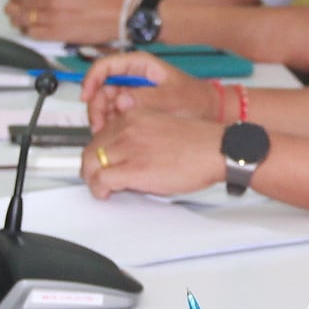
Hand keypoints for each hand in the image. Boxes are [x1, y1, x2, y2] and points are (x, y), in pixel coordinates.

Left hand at [5, 0, 123, 41]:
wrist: (122, 13)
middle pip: (19, 3)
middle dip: (15, 6)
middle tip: (15, 7)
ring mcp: (53, 17)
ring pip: (22, 19)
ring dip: (18, 20)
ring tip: (19, 20)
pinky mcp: (58, 34)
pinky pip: (33, 34)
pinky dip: (29, 32)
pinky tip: (32, 30)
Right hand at [82, 51, 219, 130]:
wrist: (210, 111)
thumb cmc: (197, 99)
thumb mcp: (173, 98)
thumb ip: (147, 98)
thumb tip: (121, 102)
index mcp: (140, 65)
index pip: (105, 66)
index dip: (91, 80)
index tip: (85, 96)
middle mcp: (133, 76)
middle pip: (101, 87)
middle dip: (96, 106)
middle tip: (99, 126)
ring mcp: (132, 91)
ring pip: (105, 103)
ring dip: (102, 118)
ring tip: (108, 134)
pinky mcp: (135, 106)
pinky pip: (115, 113)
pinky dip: (112, 124)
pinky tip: (116, 135)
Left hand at [83, 110, 223, 197]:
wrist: (217, 149)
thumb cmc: (200, 141)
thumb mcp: (163, 125)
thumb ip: (141, 133)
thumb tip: (128, 153)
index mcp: (135, 115)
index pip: (100, 132)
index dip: (99, 150)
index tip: (102, 159)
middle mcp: (128, 129)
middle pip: (91, 148)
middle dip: (91, 165)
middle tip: (96, 176)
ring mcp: (129, 148)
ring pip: (91, 163)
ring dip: (92, 179)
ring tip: (101, 187)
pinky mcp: (133, 169)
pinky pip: (101, 180)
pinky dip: (98, 189)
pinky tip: (105, 193)